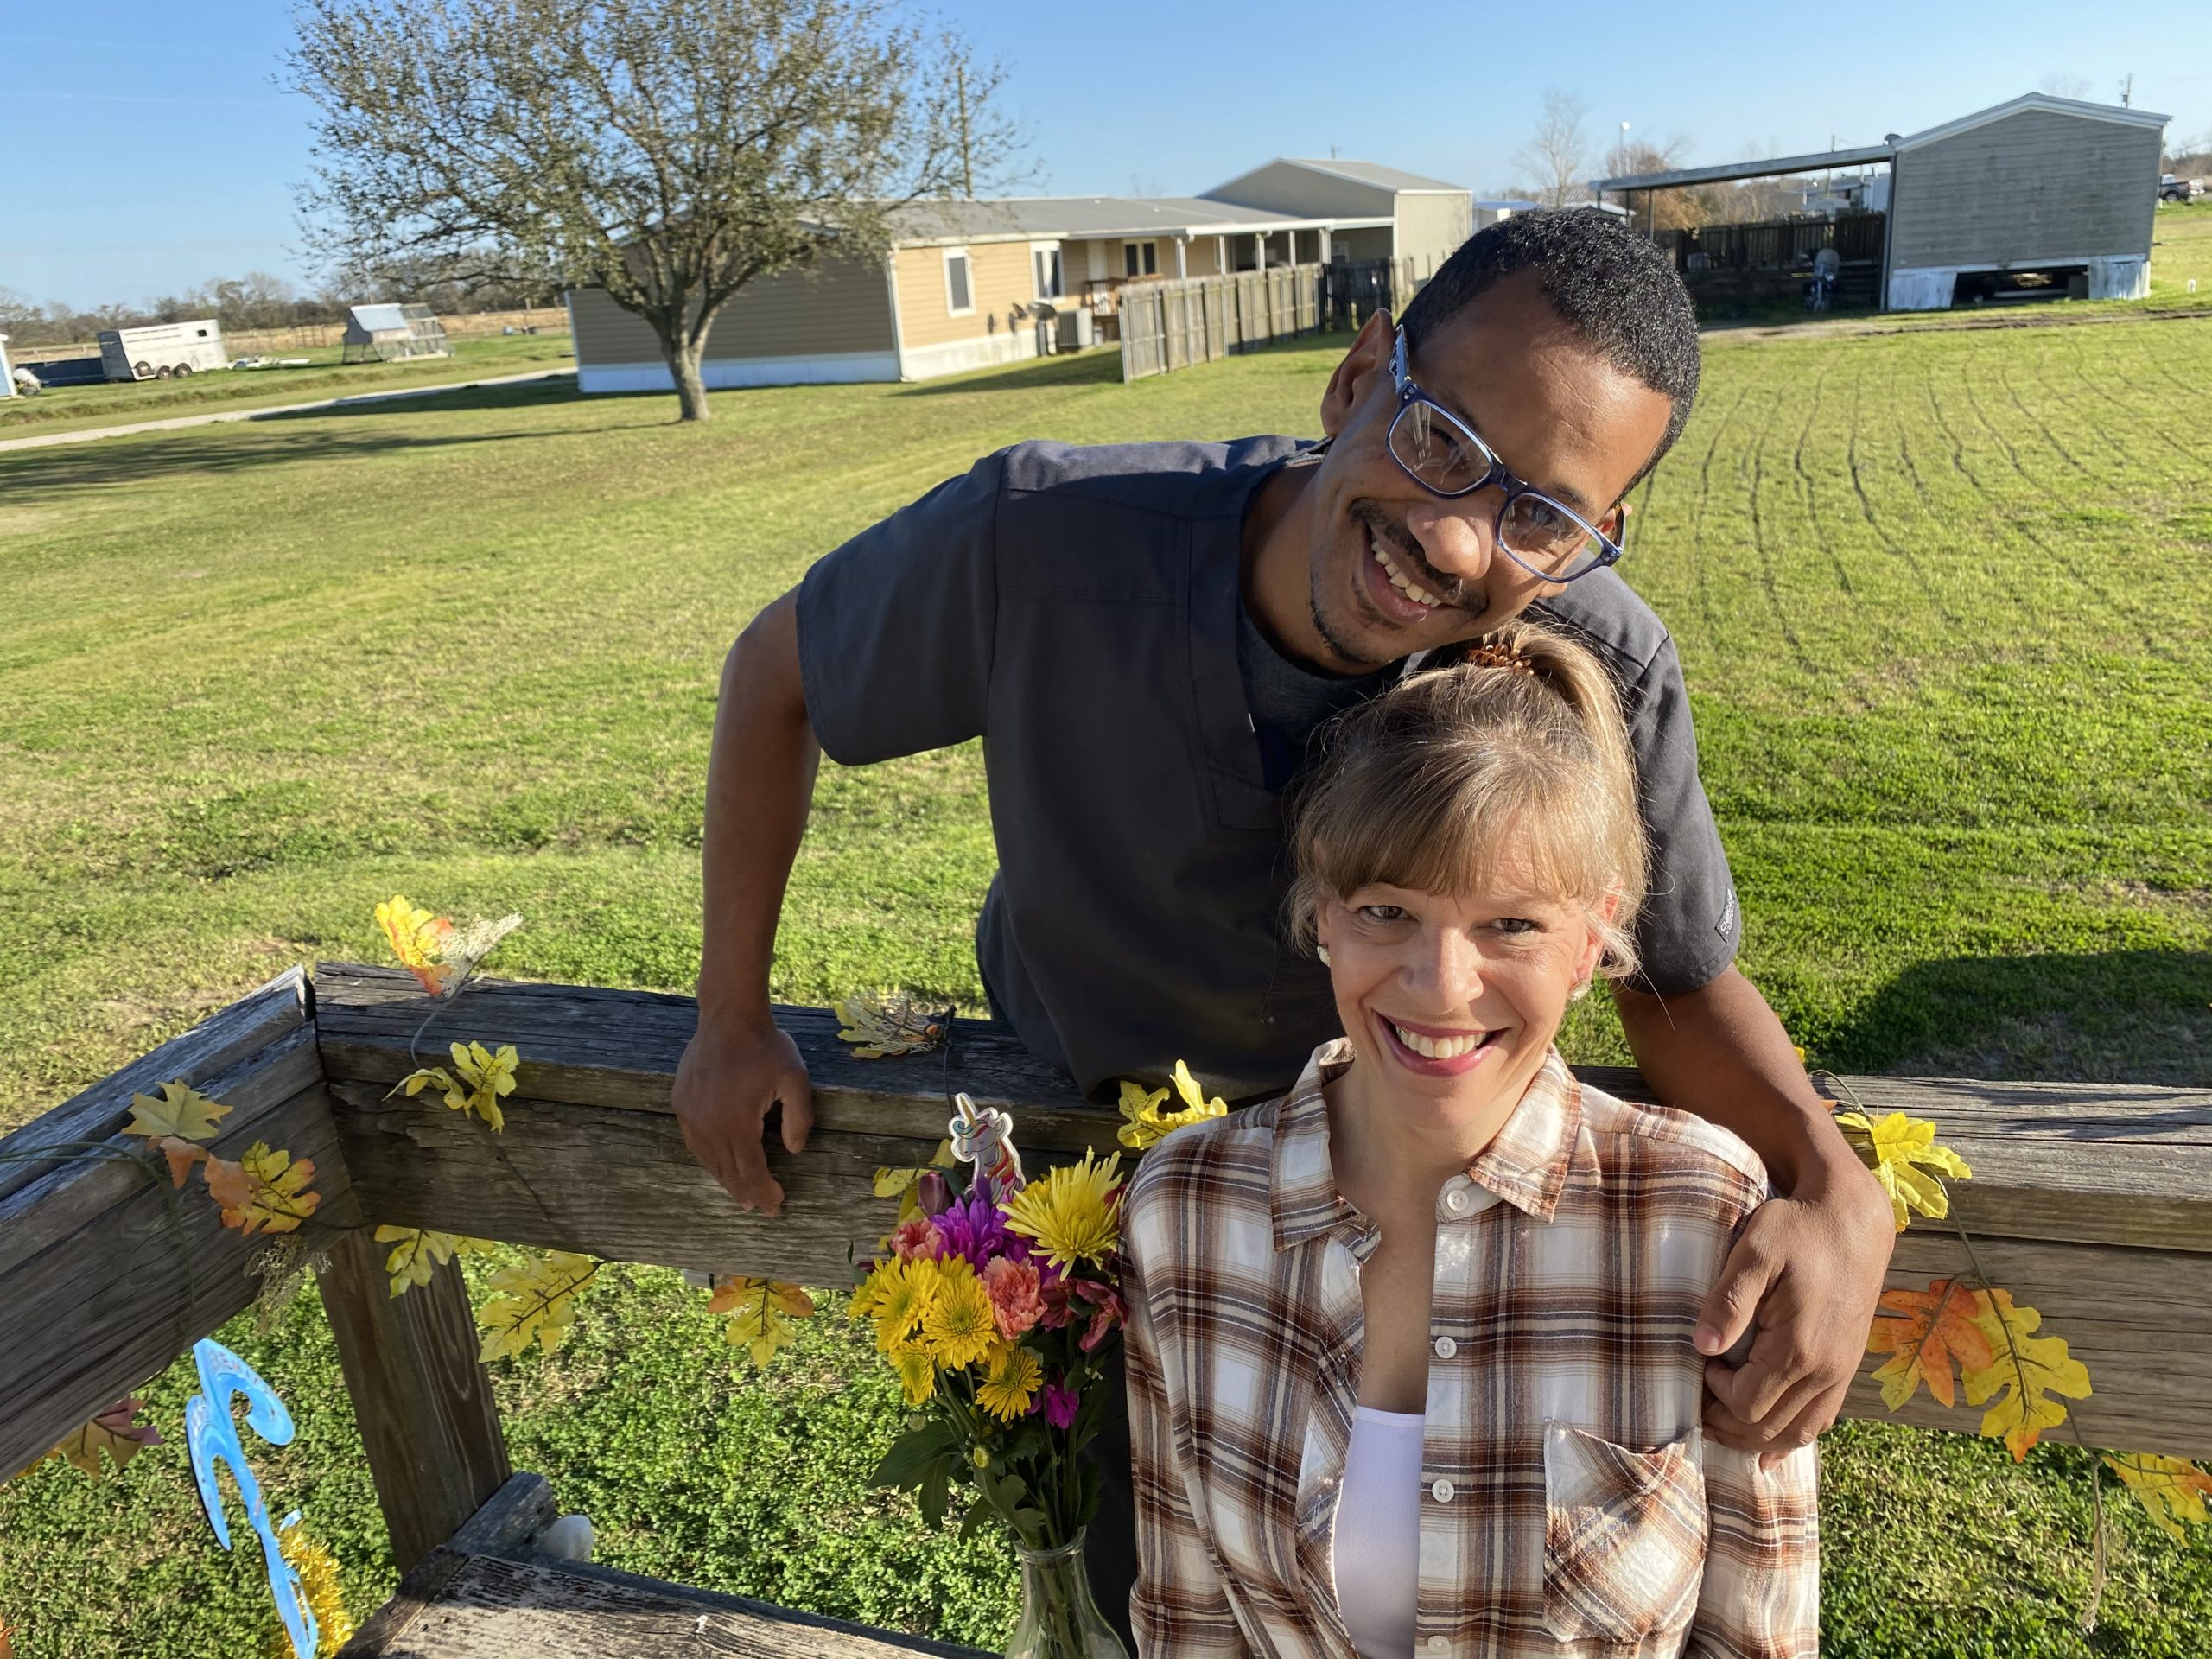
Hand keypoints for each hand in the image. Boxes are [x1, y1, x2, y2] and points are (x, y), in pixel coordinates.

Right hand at [672, 1014, 814, 1214]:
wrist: (728, 1017)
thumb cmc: (766, 1047)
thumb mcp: (796, 1080)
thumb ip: (799, 1118)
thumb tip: (794, 1150)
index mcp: (737, 1123)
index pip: (751, 1171)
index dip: (764, 1193)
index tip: (777, 1206)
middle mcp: (708, 1125)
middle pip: (728, 1172)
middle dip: (747, 1193)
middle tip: (762, 1208)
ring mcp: (690, 1115)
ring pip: (709, 1160)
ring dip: (726, 1179)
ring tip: (742, 1193)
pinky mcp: (680, 1103)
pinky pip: (695, 1142)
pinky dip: (710, 1158)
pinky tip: (720, 1163)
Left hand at [1696, 1161, 1893, 1461]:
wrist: (1853, 1218)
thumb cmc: (1798, 1228)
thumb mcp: (1755, 1251)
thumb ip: (1728, 1300)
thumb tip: (1702, 1347)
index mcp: (1799, 1348)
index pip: (1746, 1403)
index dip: (1714, 1394)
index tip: (1700, 1364)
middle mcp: (1826, 1371)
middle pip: (1768, 1427)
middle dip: (1727, 1425)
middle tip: (1696, 1405)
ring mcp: (1841, 1372)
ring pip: (1797, 1431)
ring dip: (1755, 1437)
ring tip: (1721, 1424)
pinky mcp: (1847, 1366)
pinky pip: (1821, 1419)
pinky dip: (1792, 1436)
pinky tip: (1771, 1448)